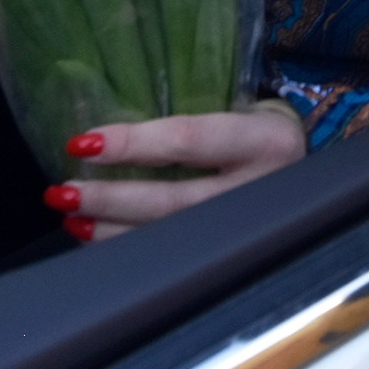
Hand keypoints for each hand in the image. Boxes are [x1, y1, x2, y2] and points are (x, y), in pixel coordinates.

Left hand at [46, 105, 305, 240]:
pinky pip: (171, 257)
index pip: (188, 140)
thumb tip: (104, 133)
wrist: (306, 164)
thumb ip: (190, 124)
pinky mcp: (233, 253)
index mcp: (266, 140)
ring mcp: (247, 230)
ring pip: (169, 238)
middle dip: (111, 199)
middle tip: (63, 191)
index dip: (132, 143)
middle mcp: (260, 189)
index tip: (81, 143)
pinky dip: (127, 248)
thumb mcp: (241, 110)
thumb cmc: (257, 129)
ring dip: (110, 230)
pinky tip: (94, 237)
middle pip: (174, 202)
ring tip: (70, 215)